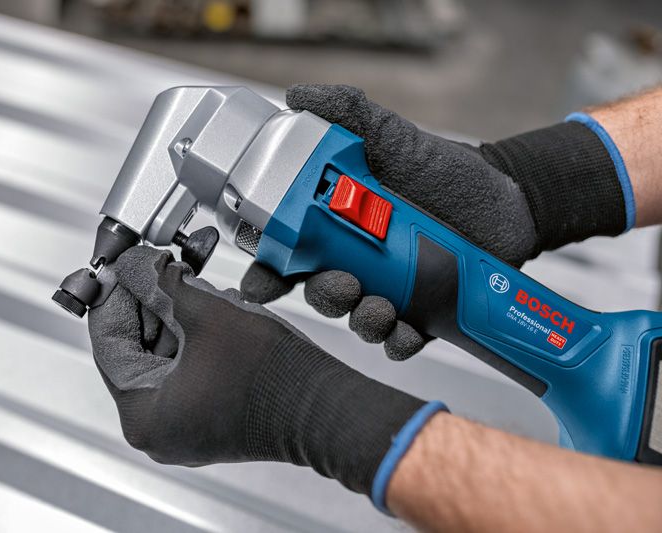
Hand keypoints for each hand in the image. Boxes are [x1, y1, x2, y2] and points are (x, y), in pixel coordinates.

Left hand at [88, 245, 437, 496]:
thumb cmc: (273, 377)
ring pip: (164, 355)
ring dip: (177, 314)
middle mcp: (158, 430)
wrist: (326, 407)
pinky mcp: (210, 418)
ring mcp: (185, 426)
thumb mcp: (206, 314)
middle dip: (153, 301)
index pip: (109, 342)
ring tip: (194, 283)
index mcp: (143, 416)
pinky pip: (187, 368)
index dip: (117, 295)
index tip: (123, 268)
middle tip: (162, 266)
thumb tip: (137, 265)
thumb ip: (162, 283)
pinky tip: (212, 308)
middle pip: (137, 348)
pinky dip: (195, 336)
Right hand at [242, 84, 538, 359]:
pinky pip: (400, 340)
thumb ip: (349, 114)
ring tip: (382, 306)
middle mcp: (356, 264)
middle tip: (342, 283)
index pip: (288, 256)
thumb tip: (298, 98)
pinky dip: (399, 341)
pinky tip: (408, 329)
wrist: (503, 199)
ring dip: (362, 320)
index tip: (262, 281)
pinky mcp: (421, 314)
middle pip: (319, 294)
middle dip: (323, 296)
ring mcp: (388, 292)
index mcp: (336, 228)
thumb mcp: (394, 138)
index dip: (267, 273)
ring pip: (358, 320)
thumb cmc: (442, 171)